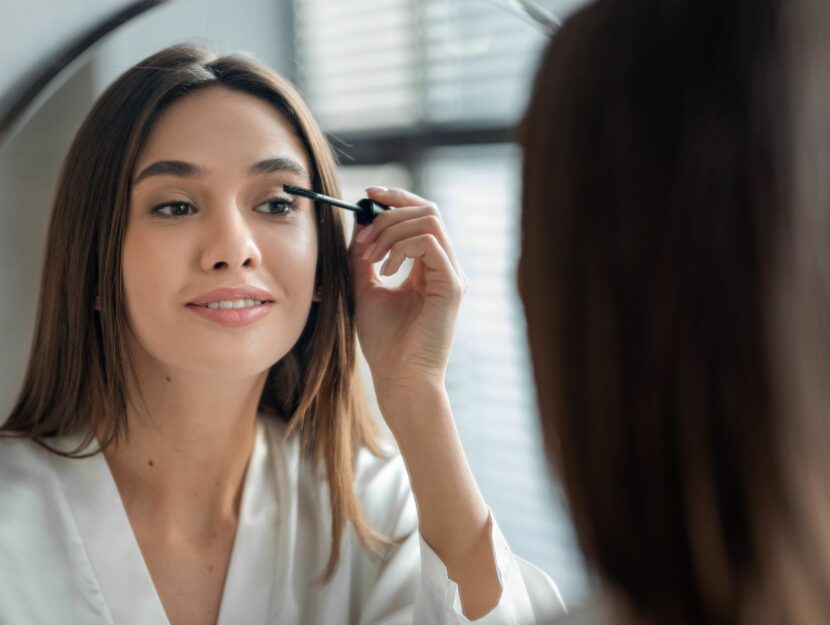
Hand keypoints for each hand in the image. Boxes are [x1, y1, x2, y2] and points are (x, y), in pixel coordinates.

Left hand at [348, 187, 466, 412]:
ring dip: (391, 230)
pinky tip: (385, 271)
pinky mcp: (452, 287)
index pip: (421, 216)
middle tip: (363, 235)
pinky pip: (430, 244)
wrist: (399, 379)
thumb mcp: (365, 289)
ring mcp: (451, 275)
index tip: (367, 195)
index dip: (396, 199)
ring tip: (370, 256)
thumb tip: (359, 223)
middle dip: (389, 213)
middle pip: (428, 210)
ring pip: (429, 221)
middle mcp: (444, 267)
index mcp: (429, 267)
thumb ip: (364, 257)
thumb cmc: (384, 343)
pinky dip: (401, 248)